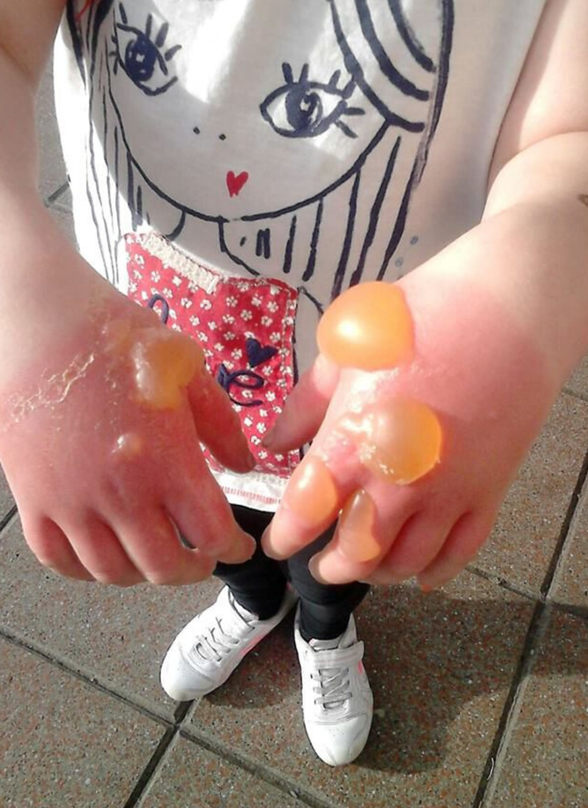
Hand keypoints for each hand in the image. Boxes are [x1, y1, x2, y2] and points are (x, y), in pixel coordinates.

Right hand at [0, 267, 256, 584]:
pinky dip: (86, 570)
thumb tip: (245, 467)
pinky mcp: (32, 498)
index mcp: (167, 461)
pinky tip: (106, 560)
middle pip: (163, 565)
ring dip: (143, 574)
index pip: (210, 534)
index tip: (240, 546)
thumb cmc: (122, 339)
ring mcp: (71, 501)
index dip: (232, 548)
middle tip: (203, 560)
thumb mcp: (190, 372)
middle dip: (192, 570)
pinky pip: (57, 558)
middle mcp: (120, 492)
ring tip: (159, 559)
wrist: (41, 323)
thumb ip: (222, 427)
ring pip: (112, 571)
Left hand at [259, 267, 559, 588]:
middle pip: (357, 554)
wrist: (513, 309)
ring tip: (368, 567)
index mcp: (353, 442)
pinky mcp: (490, 489)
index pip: (306, 513)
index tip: (278, 542)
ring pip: (408, 561)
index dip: (286, 537)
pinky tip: (423, 574)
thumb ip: (310, 402)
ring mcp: (450, 491)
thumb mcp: (349, 346)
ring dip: (380, 573)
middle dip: (332, 567)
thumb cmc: (426, 313)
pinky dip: (439, 571)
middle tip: (320, 563)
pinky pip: (462, 550)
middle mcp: (399, 482)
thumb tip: (278, 442)